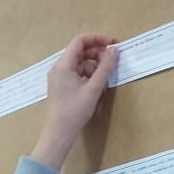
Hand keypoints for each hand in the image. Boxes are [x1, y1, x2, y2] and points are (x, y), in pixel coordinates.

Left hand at [31, 33, 118, 170]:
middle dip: (97, 54)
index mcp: (63, 65)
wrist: (58, 134)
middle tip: (111, 63)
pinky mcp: (60, 87)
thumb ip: (105, 68)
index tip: (112, 44)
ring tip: (104, 79)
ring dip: (94, 67)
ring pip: (79, 63)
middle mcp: (58, 68)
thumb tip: (115, 50)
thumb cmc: (74, 112)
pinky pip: (76, 74)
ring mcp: (58, 77)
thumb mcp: (93, 89)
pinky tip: (96, 87)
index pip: (80, 41)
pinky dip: (87, 76)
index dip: (98, 39)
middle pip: (80, 51)